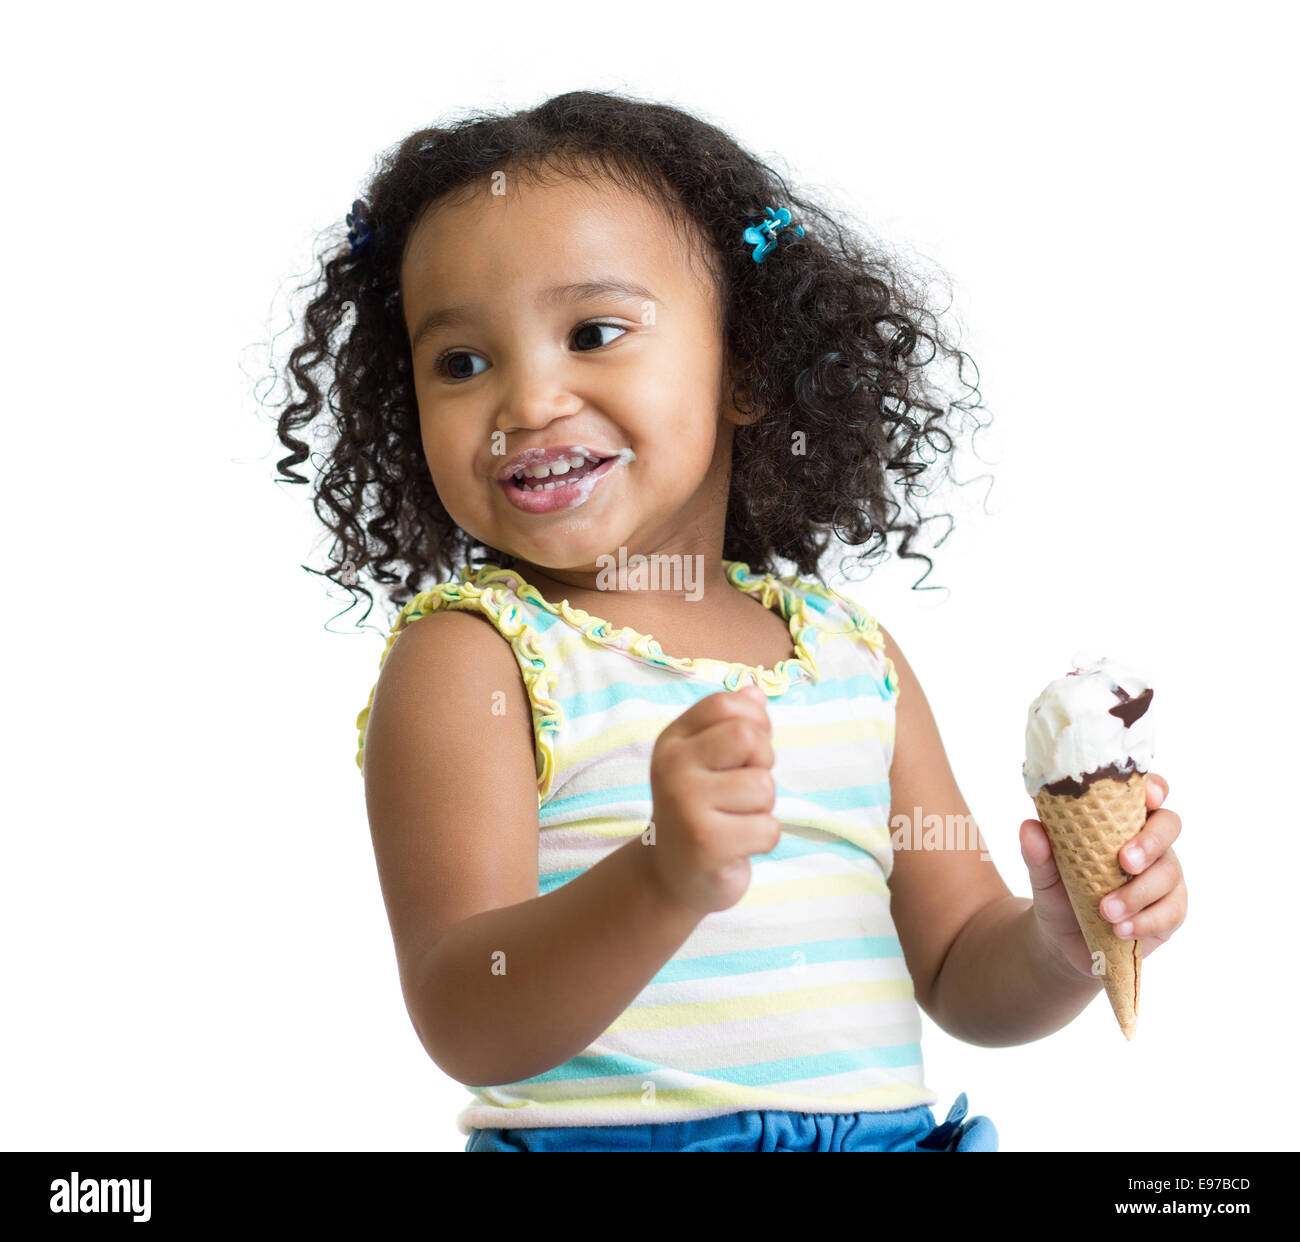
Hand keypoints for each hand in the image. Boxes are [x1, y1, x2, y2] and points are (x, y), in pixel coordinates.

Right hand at [645, 683, 779, 915]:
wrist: (672, 876)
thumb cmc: (700, 810)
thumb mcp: (707, 761)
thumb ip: (731, 725)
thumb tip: (755, 690)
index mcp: (673, 741)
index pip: (726, 705)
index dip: (754, 721)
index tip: (747, 750)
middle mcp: (672, 767)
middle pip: (748, 737)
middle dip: (762, 763)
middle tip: (743, 789)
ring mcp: (685, 805)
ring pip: (763, 786)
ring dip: (762, 808)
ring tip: (735, 820)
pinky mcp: (706, 844)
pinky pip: (768, 829)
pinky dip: (763, 840)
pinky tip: (737, 846)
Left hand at [1020, 773, 1186, 979]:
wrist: (1062, 940)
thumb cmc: (1058, 892)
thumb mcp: (1043, 873)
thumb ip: (1038, 852)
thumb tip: (1029, 828)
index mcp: (1120, 821)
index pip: (1147, 792)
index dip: (1154, 788)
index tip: (1148, 796)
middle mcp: (1148, 843)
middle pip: (1169, 825)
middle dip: (1150, 841)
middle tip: (1124, 862)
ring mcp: (1164, 875)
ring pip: (1169, 873)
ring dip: (1137, 893)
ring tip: (1106, 911)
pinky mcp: (1170, 910)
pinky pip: (1172, 911)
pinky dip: (1146, 921)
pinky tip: (1121, 929)